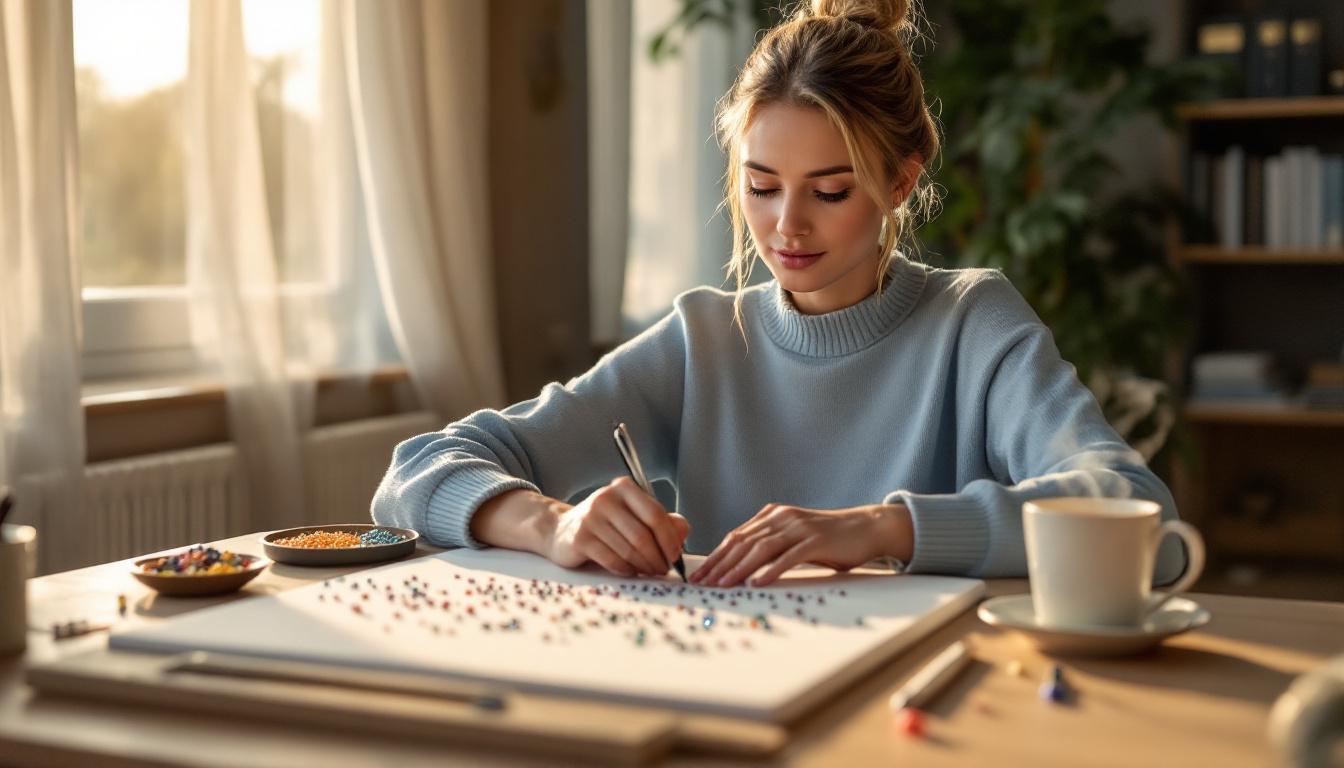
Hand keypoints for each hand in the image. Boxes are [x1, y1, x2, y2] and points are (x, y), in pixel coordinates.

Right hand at [543, 477, 690, 577]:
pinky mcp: (580, 539)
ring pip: (629, 550)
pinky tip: (631, 571)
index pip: (655, 515)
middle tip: (664, 569)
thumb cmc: (606, 524)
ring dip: (644, 566)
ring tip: (650, 571)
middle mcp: (605, 499)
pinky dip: (627, 570)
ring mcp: (590, 518)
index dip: (669, 539)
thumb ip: (661, 520)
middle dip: (658, 557)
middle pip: (643, 535)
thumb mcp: (633, 515)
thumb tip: (682, 531)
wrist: (561, 530)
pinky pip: (613, 561)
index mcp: (623, 488)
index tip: (676, 556)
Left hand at [690, 503, 911, 587]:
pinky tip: (757, 583)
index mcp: (772, 515)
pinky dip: (770, 571)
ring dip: (739, 568)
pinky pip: (788, 557)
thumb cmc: (828, 539)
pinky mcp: (816, 541)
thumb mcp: (793, 537)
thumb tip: (740, 566)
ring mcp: (799, 528)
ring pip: (761, 549)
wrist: (865, 527)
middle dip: (719, 564)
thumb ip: (770, 545)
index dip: (715, 556)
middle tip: (702, 583)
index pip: (736, 537)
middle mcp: (781, 517)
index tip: (699, 575)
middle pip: (743, 542)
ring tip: (723, 585)